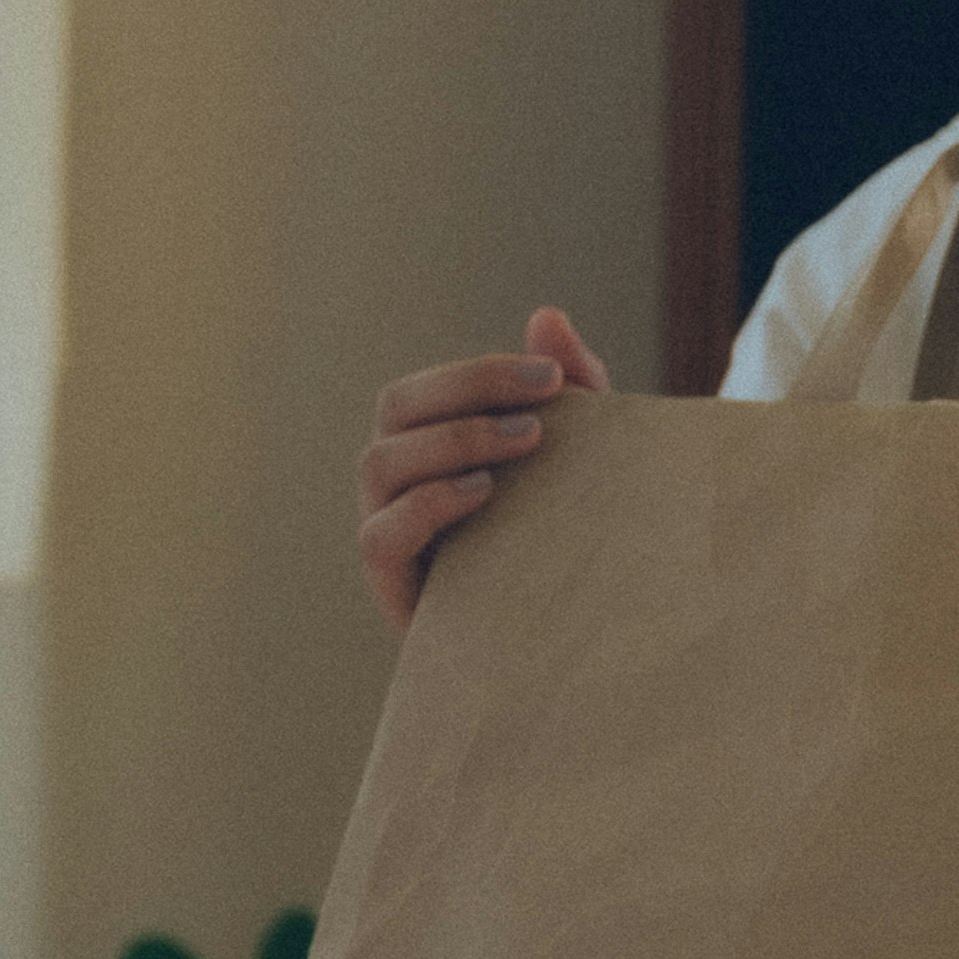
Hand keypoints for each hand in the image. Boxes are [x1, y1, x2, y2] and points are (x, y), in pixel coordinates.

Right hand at [358, 309, 608, 629]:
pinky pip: (381, 536)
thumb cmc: (565, 539)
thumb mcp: (578, 460)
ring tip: (520, 445)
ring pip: (380, 463)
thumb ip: (570, 386)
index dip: (481, 371)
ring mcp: (387, 532)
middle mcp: (397, 482)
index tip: (554, 378)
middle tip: (542, 410)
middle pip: (396, 408)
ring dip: (450, 442)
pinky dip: (426, 505)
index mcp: (427, 444)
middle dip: (466, 395)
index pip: (428, 387)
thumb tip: (548, 315)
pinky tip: (482, 495)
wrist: (571, 643)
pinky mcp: (394, 589)